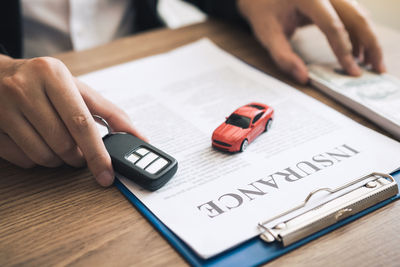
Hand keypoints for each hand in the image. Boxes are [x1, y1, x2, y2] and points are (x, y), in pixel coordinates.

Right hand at [0, 55, 145, 185]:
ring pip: (43, 156)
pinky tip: (38, 143)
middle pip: (63, 143)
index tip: (107, 173)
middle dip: (78, 157)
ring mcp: (3, 109)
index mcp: (52, 75)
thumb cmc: (44, 84)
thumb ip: (109, 112)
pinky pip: (23, 160)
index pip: (81, 122)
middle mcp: (25, 88)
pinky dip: (37, 159)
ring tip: (59, 145)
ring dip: (59, 160)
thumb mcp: (76, 89)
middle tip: (80, 153)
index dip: (97, 152)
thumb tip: (138, 136)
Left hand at [237, 0, 384, 83]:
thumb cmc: (261, 8)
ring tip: (368, 64)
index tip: (351, 70)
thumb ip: (282, 56)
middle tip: (376, 69)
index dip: (343, 50)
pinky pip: (351, 14)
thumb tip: (303, 77)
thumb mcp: (265, 33)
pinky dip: (358, 33)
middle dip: (370, 44)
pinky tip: (357, 52)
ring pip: (358, 14)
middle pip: (356, 16)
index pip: (332, 25)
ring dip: (367, 39)